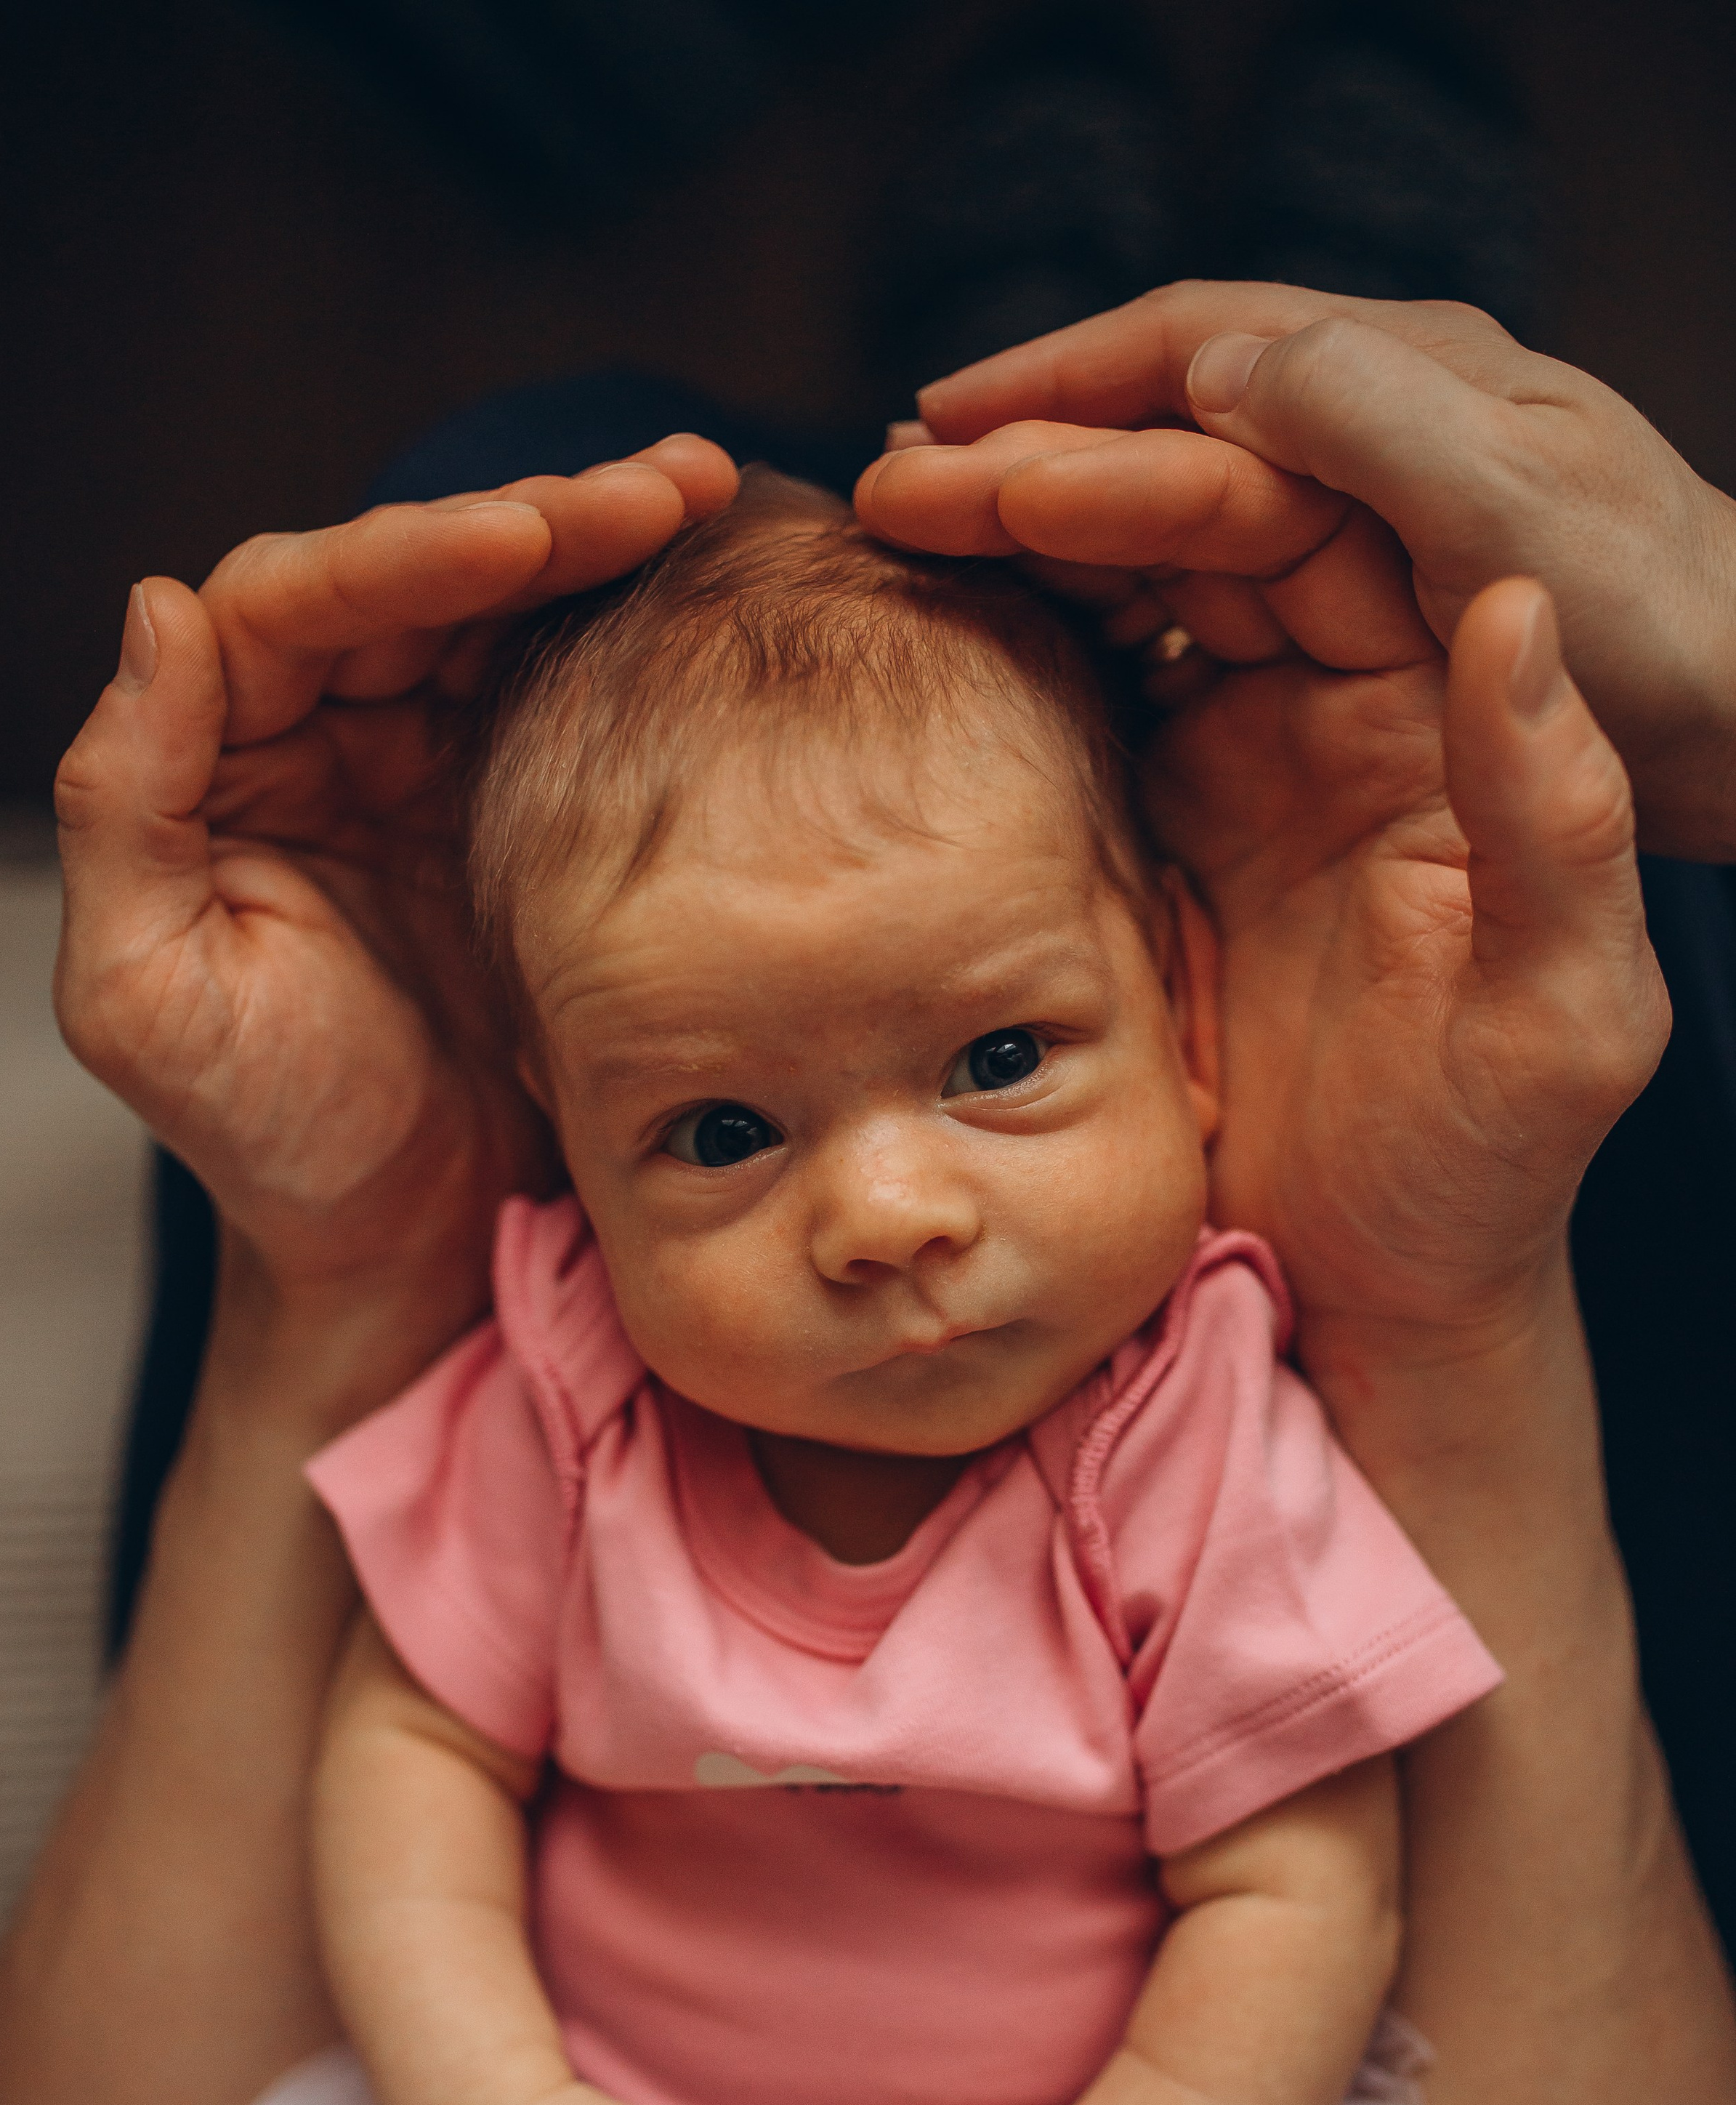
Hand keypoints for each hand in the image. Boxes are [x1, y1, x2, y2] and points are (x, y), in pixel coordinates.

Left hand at [52, 438, 739, 1322]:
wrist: (405, 1255)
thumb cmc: (267, 1144)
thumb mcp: (145, 996)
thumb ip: (123, 806)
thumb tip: (160, 606)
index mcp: (222, 761)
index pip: (298, 606)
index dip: (408, 553)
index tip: (524, 537)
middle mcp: (325, 742)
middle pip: (422, 582)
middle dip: (538, 520)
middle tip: (662, 487)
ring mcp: (436, 774)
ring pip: (511, 619)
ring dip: (605, 547)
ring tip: (705, 492)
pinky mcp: (532, 821)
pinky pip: (579, 699)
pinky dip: (642, 636)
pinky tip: (714, 584)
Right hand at [864, 283, 1735, 857]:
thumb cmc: (1668, 632)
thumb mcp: (1527, 518)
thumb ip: (1377, 429)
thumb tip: (1228, 367)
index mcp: (1403, 393)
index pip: (1196, 357)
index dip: (1062, 388)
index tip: (941, 427)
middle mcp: (1368, 447)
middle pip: (1159, 434)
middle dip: (1021, 456)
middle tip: (889, 491)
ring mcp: (1353, 547)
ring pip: (1165, 523)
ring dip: (1046, 538)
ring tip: (930, 563)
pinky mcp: (1350, 640)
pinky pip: (1200, 615)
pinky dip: (1108, 620)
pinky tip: (1038, 655)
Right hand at [865, 393, 1665, 1354]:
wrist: (1381, 1289)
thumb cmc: (1491, 1173)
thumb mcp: (1558, 1016)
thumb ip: (1555, 821)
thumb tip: (1515, 607)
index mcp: (1446, 716)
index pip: (1310, 532)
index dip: (1168, 482)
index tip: (1022, 476)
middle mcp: (1348, 705)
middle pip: (1198, 529)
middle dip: (1058, 479)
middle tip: (909, 474)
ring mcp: (1247, 756)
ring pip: (1124, 590)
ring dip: (1011, 541)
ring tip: (885, 514)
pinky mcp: (1167, 822)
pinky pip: (1080, 694)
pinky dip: (1000, 642)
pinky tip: (909, 622)